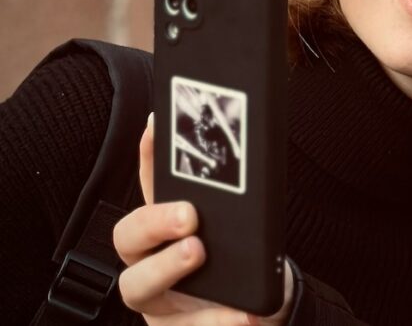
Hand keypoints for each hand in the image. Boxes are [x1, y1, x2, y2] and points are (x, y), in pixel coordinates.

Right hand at [113, 114, 293, 324]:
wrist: (265, 315)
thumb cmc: (247, 269)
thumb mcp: (249, 235)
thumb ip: (243, 207)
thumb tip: (256, 157)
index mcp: (167, 230)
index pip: (152, 186)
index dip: (149, 156)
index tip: (159, 125)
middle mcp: (150, 262)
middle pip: (127, 237)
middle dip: (153, 221)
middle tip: (188, 215)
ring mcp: (157, 301)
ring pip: (137, 286)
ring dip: (167, 268)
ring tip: (199, 253)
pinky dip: (215, 322)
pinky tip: (243, 316)